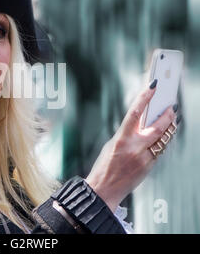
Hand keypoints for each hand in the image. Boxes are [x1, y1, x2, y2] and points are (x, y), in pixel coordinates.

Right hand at [85, 80, 177, 212]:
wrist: (104, 189)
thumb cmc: (104, 167)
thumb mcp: (112, 144)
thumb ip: (126, 133)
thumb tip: (139, 123)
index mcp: (121, 139)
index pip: (135, 113)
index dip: (144, 97)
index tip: (152, 87)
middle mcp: (134, 148)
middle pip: (158, 127)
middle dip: (167, 116)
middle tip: (171, 108)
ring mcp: (144, 158)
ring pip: (163, 139)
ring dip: (168, 129)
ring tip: (169, 121)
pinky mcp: (149, 167)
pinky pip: (159, 151)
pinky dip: (161, 143)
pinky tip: (160, 139)